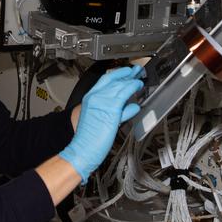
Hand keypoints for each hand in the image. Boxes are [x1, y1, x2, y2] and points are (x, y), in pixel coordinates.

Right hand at [58, 65, 143, 180]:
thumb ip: (107, 108)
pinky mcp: (111, 110)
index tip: (127, 72)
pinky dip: (132, 93)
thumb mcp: (94, 117)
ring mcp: (103, 102)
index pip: (105, 79)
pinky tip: (137, 93)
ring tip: (139, 83)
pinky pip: (125, 97)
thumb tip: (124, 105)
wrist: (82, 149)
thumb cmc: (87, 138)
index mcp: (89, 97)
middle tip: (137, 73)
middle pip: (115, 80)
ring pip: (121, 87)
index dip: (118, 73)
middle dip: (128, 75)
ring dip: (132, 83)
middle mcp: (95, 97)